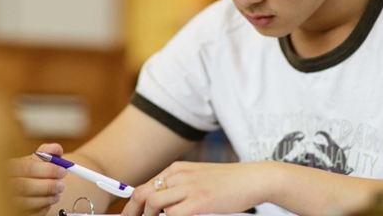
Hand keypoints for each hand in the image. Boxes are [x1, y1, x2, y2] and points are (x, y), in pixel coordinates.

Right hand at [6, 143, 67, 215]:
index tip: (62, 171)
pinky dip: (42, 209)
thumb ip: (47, 152)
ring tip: (56, 194)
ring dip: (46, 199)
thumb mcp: (38, 159)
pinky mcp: (14, 211)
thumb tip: (55, 149)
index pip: (27, 167)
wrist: (25, 185)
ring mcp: (8, 198)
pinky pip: (29, 212)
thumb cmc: (32, 171)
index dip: (47, 170)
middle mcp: (6, 183)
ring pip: (26, 202)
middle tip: (61, 185)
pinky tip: (48, 202)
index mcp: (10, 167)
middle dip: (48, 186)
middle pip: (24, 186)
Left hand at [121, 161, 271, 215]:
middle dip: (132, 212)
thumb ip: (180, 189)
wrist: (254, 179)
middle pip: (142, 193)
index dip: (132, 204)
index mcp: (177, 169)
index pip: (145, 186)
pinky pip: (171, 214)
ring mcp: (188, 187)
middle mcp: (178, 175)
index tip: (128, 215)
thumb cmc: (230, 183)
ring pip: (152, 204)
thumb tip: (163, 207)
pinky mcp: (199, 201)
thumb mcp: (199, 180)